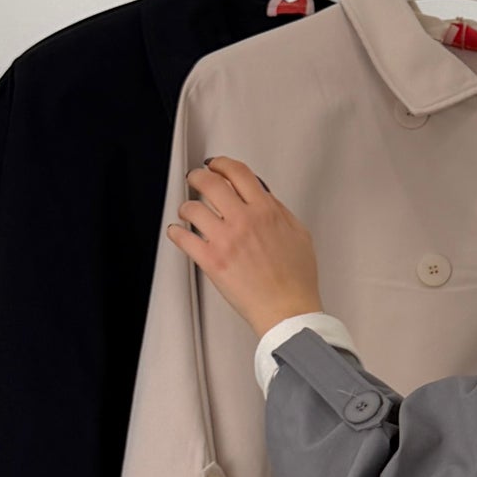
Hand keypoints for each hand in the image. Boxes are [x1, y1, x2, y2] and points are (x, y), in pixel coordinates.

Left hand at [167, 156, 321, 335]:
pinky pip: (183, 238)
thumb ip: (279, 211)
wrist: (289, 311)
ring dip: (186, 207)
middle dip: (198, 177)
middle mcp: (244, 221)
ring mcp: (225, 240)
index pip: (238, 172)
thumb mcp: (300, 235)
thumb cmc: (297, 281)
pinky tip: (178, 233)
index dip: (222, 164)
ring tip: (187, 212)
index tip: (216, 166)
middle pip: (210, 182)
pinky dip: (176, 233)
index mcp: (266, 212)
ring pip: (192, 208)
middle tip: (195, 180)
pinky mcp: (211, 261)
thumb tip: (263, 197)